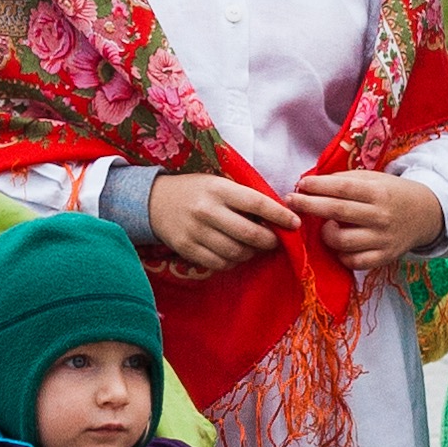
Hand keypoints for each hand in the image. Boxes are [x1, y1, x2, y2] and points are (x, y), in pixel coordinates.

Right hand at [145, 169, 292, 274]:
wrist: (152, 201)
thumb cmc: (195, 190)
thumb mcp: (218, 183)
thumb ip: (243, 198)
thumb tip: (277, 216)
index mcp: (218, 189)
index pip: (257, 203)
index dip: (280, 215)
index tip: (295, 224)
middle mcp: (207, 210)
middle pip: (250, 234)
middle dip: (269, 240)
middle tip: (274, 240)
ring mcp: (195, 232)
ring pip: (236, 252)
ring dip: (251, 253)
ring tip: (252, 246)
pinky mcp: (187, 249)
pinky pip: (219, 263)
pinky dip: (233, 262)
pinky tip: (234, 253)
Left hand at [285, 168, 443, 274]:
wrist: (426, 215)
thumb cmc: (391, 193)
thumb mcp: (374, 179)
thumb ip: (346, 181)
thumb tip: (311, 183)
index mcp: (378, 193)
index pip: (343, 189)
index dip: (319, 186)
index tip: (300, 184)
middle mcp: (381, 216)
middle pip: (338, 212)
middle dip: (310, 206)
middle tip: (290, 201)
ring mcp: (382, 240)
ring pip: (343, 242)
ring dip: (325, 234)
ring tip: (324, 227)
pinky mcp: (384, 258)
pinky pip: (354, 262)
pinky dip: (341, 255)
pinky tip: (338, 245)